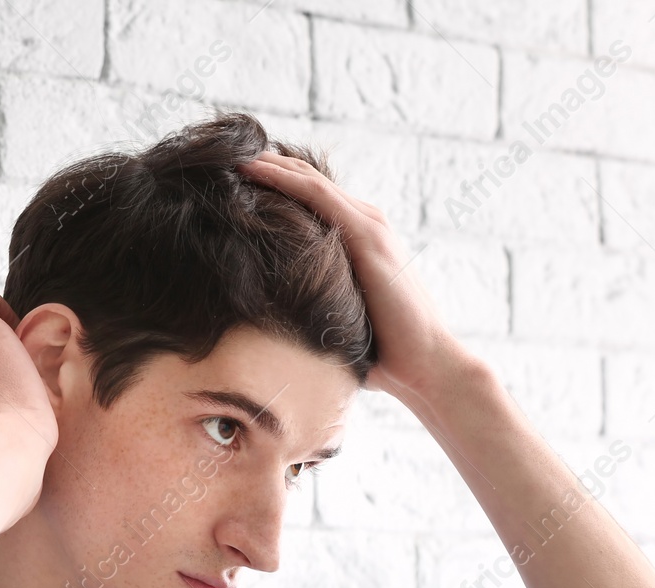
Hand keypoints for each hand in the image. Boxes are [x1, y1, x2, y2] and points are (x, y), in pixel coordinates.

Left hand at [235, 152, 476, 404]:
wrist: (427, 365)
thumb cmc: (384, 355)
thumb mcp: (341, 318)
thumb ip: (318, 304)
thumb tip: (277, 319)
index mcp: (361, 241)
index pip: (314, 200)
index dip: (277, 185)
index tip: (237, 180)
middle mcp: (368, 225)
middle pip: (310, 182)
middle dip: (270, 167)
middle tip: (227, 157)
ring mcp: (370, 227)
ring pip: (310, 181)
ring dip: (271, 165)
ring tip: (233, 155)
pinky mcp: (368, 237)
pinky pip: (318, 196)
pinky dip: (284, 179)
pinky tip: (254, 170)